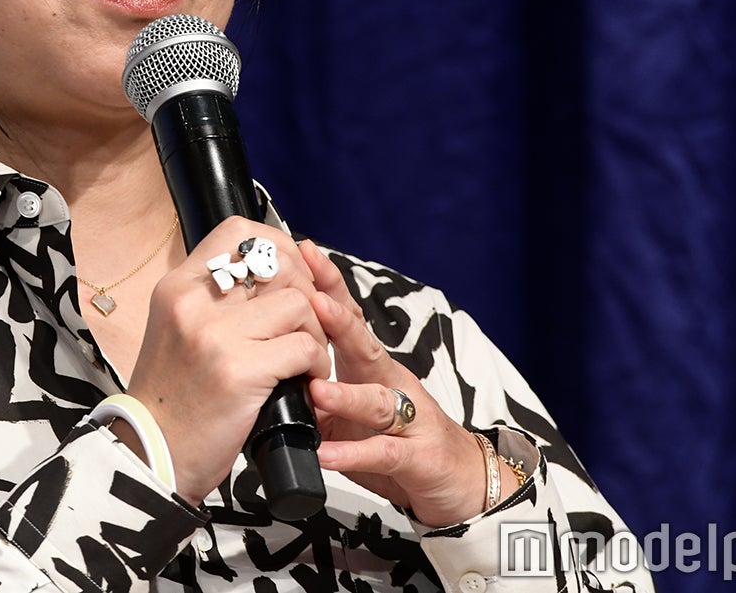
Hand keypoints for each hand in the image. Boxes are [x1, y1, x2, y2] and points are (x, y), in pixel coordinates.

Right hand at [126, 218, 332, 504]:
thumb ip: (215, 299)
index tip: (290, 276)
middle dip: (307, 294)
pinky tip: (303, 383)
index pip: (239, 233)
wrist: (151, 454)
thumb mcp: (178, 330)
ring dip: (315, 333)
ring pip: (299, 304)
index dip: (277, 246)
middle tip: (306, 326)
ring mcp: (215, 335)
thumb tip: (270, 271)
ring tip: (304, 359)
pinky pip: (304, 347)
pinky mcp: (240, 371)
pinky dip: (315, 365)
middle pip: (279, 266)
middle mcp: (193, 302)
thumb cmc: (172, 398)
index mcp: (177, 287)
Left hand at [299, 242, 517, 527]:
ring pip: (377, 401)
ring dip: (346, 394)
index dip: (328, 288)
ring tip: (315, 388)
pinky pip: (384, 454)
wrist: (462, 479)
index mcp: (373, 368)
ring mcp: (410, 419)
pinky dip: (354, 454)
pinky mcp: (419, 458)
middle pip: (366, 347)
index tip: (304, 256)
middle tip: (311, 301)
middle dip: (341, 321)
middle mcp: (393, 384)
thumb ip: (319, 393)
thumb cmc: (403, 438)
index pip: (350, 320)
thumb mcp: (357, 412)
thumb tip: (273, 371)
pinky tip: (327, 453)